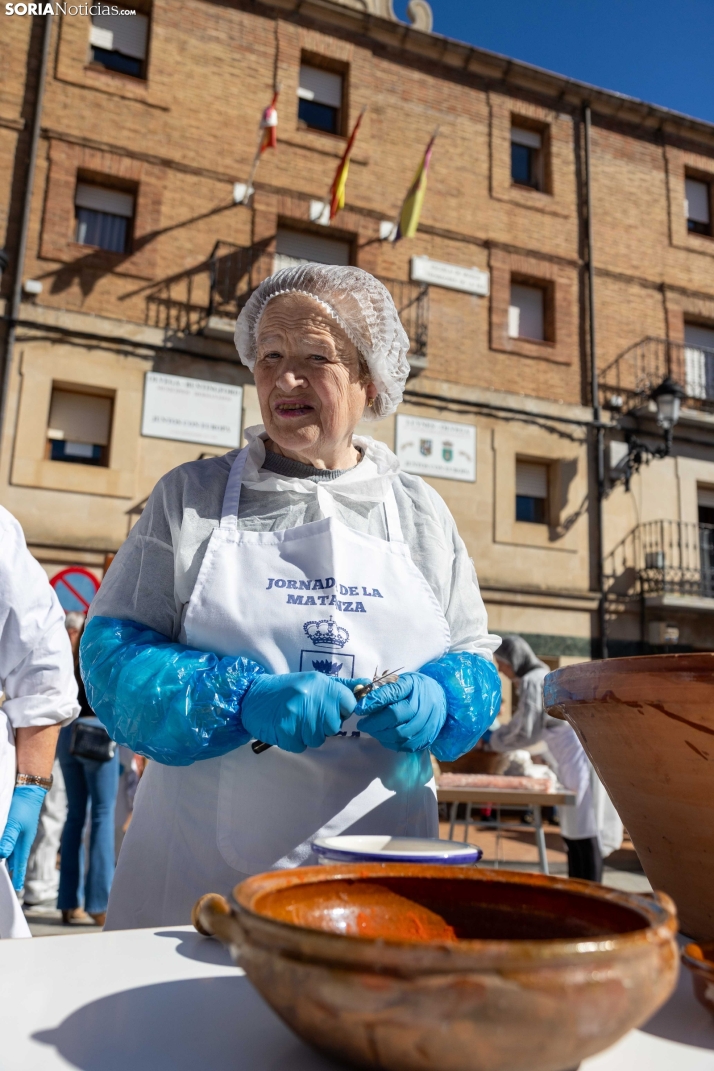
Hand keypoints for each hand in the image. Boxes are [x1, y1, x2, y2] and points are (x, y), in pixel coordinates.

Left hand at [0, 785, 46, 891]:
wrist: (30, 790)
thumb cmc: (23, 807)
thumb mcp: (14, 824)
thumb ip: (8, 839)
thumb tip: (1, 856)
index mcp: (24, 843)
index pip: (20, 864)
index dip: (18, 876)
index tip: (17, 889)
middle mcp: (23, 840)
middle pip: (16, 859)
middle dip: (13, 871)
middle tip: (9, 882)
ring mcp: (21, 833)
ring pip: (13, 851)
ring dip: (9, 860)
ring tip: (6, 869)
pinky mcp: (17, 826)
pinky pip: (11, 841)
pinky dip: (7, 848)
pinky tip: (5, 849)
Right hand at [242, 672, 358, 752]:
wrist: (251, 697)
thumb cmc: (285, 690)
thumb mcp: (313, 681)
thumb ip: (340, 686)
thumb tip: (367, 685)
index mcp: (320, 683)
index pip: (349, 704)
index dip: (340, 710)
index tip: (328, 709)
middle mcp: (311, 696)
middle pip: (334, 726)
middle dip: (322, 726)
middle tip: (306, 716)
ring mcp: (297, 714)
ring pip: (318, 739)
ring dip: (307, 734)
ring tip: (294, 721)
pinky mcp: (285, 730)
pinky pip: (300, 746)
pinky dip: (294, 741)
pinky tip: (285, 728)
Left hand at [356, 672, 446, 752]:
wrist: (441, 699)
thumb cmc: (415, 688)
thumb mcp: (401, 681)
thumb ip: (384, 690)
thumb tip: (363, 703)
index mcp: (414, 687)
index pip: (392, 695)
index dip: (373, 702)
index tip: (359, 709)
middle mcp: (423, 706)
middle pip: (395, 717)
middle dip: (374, 723)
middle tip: (362, 724)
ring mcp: (427, 724)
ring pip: (400, 734)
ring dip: (381, 734)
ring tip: (372, 731)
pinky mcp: (427, 738)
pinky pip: (407, 745)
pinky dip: (392, 743)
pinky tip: (384, 737)